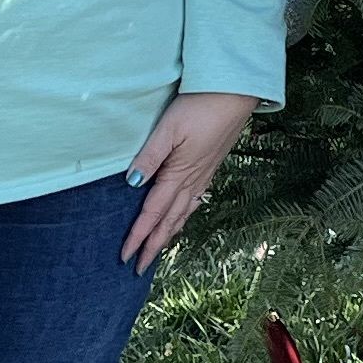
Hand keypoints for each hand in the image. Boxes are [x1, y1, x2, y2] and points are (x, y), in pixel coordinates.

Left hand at [122, 91, 257, 268]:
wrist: (236, 94)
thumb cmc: (200, 106)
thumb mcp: (169, 127)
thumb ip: (150, 156)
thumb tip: (131, 183)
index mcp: (178, 174)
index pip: (153, 213)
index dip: (138, 236)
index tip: (125, 256)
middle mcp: (192, 181)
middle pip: (169, 221)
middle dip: (153, 245)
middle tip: (139, 267)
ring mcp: (204, 175)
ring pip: (183, 214)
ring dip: (168, 234)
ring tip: (157, 249)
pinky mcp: (210, 167)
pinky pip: (195, 201)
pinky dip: (184, 216)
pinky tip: (182, 217)